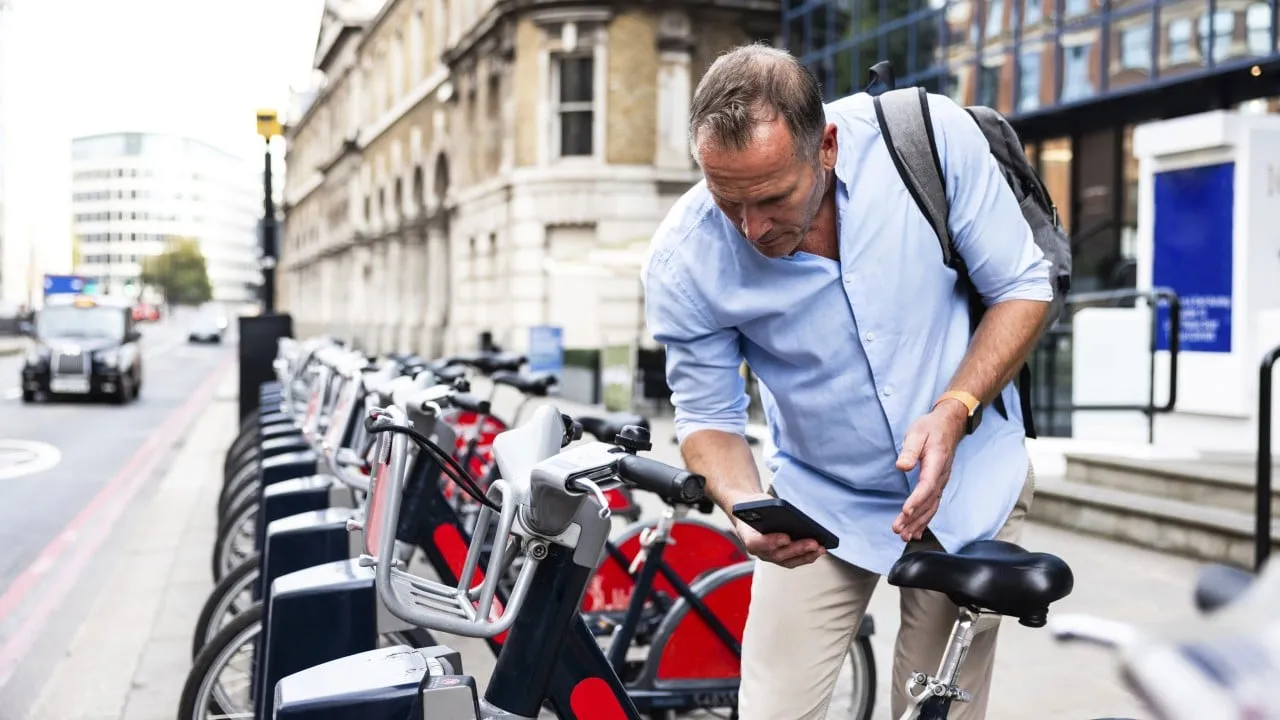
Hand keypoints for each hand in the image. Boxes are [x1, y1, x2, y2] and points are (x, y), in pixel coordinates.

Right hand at [730, 492, 825, 568]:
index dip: (771, 542)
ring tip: (820, 548)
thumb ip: (769, 508)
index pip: (755, 543)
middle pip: (777, 554)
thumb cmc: (755, 506)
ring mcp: (768, 556)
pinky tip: (819, 550)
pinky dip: (807, 556)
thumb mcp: (759, 501)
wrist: (749, 512)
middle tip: (813, 543)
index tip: (786, 538)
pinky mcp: (779, 557)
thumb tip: (790, 514)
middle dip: (797, 549)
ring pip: (787, 561)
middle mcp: (756, 550)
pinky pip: (793, 560)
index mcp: (745, 534)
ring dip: (806, 556)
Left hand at [892, 401, 967, 541]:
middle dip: (914, 518)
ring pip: (931, 507)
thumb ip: (910, 449)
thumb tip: (901, 465)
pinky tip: (916, 531)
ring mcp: (941, 482)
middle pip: (928, 502)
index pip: (927, 485)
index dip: (916, 500)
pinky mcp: (938, 485)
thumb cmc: (931, 428)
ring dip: (918, 523)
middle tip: (898, 530)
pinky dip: (924, 520)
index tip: (905, 512)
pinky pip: (933, 506)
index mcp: (936, 462)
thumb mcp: (917, 433)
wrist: (949, 425)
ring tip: (904, 536)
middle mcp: (941, 476)